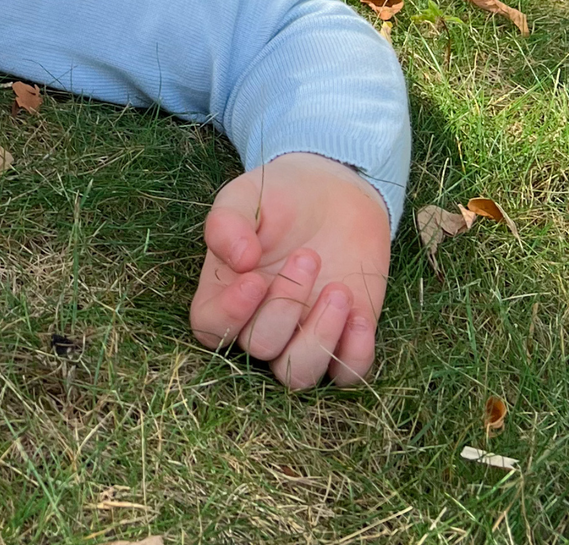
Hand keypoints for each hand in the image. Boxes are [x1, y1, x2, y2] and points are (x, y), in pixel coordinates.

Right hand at [189, 151, 390, 388]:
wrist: (334, 192)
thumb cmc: (280, 197)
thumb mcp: (245, 196)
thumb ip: (227, 222)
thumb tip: (239, 261)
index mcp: (224, 291)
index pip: (210, 328)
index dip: (229, 315)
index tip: (255, 278)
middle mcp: (259, 322)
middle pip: (260, 348)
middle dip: (285, 306)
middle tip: (308, 256)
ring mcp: (302, 335)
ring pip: (299, 375)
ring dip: (319, 337)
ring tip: (338, 290)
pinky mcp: (344, 339)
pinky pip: (346, 375)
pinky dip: (354, 355)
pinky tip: (358, 314)